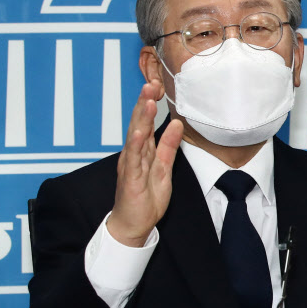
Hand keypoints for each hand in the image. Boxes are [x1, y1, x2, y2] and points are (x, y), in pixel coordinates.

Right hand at [108, 80, 183, 246]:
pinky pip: (133, 160)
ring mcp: (130, 165)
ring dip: (141, 118)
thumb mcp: (164, 168)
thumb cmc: (145, 198)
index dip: (150, 102)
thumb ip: (168, 146)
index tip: (156, 83)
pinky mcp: (130, 179)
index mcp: (142, 150)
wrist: (133, 225)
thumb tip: (176, 124)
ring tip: (147, 100)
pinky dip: (135, 145)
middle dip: (144, 102)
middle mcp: (133, 153)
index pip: (145, 121)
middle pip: (138, 123)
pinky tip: (138, 132)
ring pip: (135, 137)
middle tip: (150, 82)